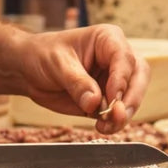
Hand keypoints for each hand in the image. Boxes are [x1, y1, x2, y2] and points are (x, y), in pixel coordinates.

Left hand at [12, 24, 149, 133]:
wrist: (28, 70)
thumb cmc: (42, 55)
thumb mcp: (57, 64)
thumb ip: (77, 82)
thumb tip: (94, 102)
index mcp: (107, 39)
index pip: (124, 58)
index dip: (122, 79)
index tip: (113, 97)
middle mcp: (116, 59)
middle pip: (139, 77)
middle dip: (132, 98)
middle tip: (118, 114)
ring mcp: (114, 80)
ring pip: (132, 97)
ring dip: (123, 115)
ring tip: (107, 126)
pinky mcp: (107, 99)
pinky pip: (118, 112)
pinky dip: (114, 123)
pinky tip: (103, 127)